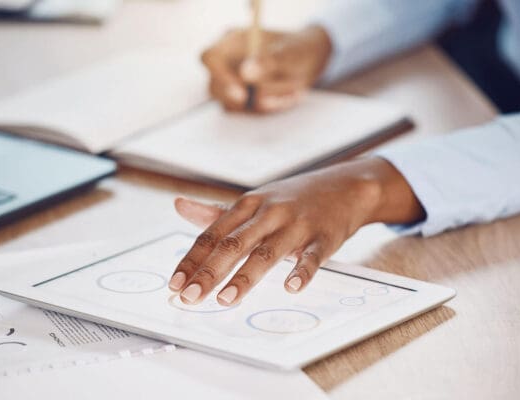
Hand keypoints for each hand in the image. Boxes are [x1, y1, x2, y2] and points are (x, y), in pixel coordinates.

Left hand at [168, 157, 424, 305]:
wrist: (345, 186)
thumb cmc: (292, 198)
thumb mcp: (254, 201)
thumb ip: (217, 211)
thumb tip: (178, 206)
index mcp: (248, 205)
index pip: (213, 235)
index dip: (192, 260)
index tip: (174, 284)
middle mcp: (269, 213)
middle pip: (234, 244)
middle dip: (209, 271)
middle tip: (189, 297)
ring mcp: (297, 224)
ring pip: (268, 252)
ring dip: (245, 276)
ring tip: (226, 299)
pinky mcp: (324, 237)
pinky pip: (312, 256)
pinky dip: (302, 271)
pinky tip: (291, 287)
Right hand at [201, 26, 331, 112]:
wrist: (309, 61)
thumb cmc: (297, 50)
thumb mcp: (291, 53)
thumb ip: (269, 61)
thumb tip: (245, 73)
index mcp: (231, 41)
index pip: (210, 58)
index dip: (220, 77)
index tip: (242, 94)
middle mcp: (226, 62)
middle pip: (214, 87)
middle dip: (240, 99)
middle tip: (267, 102)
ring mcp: (231, 83)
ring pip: (233, 105)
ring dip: (265, 103)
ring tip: (292, 90)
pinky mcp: (241, 101)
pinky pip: (247, 113)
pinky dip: (269, 109)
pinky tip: (287, 96)